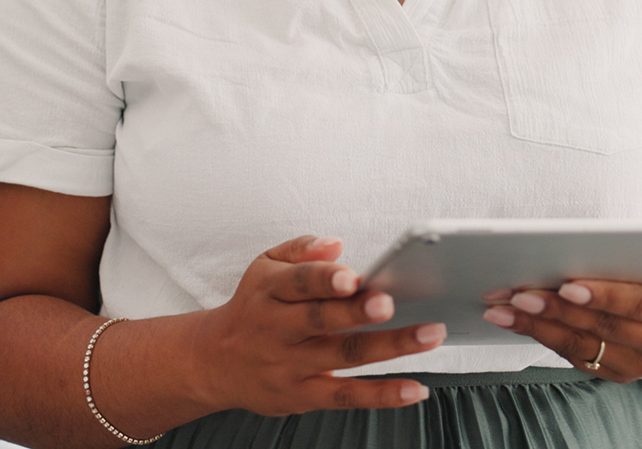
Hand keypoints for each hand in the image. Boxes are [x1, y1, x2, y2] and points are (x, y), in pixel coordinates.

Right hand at [189, 236, 444, 415]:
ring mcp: (292, 365)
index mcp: (270, 292)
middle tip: (389, 304)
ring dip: (388, 347)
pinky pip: (346, 396)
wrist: (213, 361)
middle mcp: (279, 329)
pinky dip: (382, 394)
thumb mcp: (263, 266)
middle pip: (321, 320)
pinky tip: (414, 388)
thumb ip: (299, 251)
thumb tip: (335, 245)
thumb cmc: (252, 307)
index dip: (324, 278)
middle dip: (356, 312)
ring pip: (342, 356)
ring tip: (427, 335)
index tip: (351, 276)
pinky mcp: (303, 395)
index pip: (298, 283)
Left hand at [481, 261, 641, 381]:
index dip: (602, 295)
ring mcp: (641, 364)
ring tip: (500, 309)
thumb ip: (629, 252)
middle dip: (554, 310)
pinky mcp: (619, 373)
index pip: (637, 302)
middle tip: (516, 294)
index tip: (565, 286)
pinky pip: (575, 356)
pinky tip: (514, 321)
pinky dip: (541, 337)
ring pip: (581, 345)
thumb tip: (568, 244)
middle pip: (601, 326)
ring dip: (535, 327)